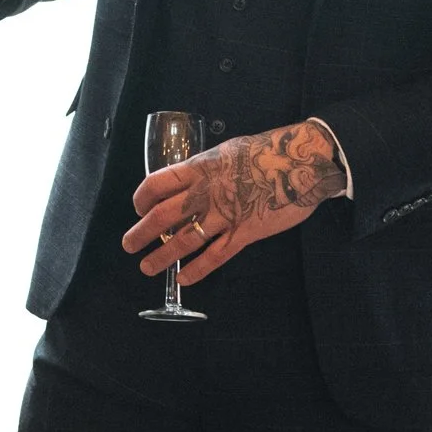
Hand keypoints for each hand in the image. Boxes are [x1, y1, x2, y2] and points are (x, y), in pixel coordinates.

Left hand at [123, 121, 345, 287]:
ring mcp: (226, 214)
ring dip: (162, 256)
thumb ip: (207, 168)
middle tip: (129, 245)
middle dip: (141, 233)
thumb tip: (190, 179)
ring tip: (147, 267)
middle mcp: (207, 192)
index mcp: (200, 167)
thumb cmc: (267, 151)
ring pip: (185, 240)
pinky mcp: (245, 233)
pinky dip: (198, 270)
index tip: (138, 208)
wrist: (302, 161)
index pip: (157, 183)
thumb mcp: (227, 152)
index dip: (142, 197)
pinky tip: (184, 280)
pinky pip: (216, 255)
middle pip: (163, 216)